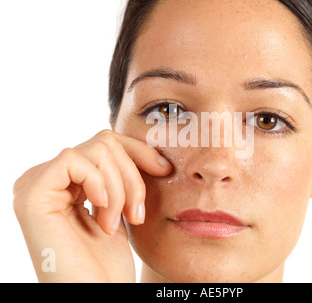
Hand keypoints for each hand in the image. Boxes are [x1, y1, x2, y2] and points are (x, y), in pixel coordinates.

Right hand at [13, 130, 171, 281]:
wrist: (95, 295)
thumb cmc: (108, 263)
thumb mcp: (120, 206)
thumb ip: (118, 174)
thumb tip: (135, 139)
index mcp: (66, 181)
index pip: (106, 144)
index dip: (139, 151)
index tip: (164, 170)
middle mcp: (47, 179)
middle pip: (103, 143)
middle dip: (132, 176)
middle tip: (135, 215)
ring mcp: (36, 185)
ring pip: (96, 150)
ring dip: (120, 188)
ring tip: (118, 223)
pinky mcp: (32, 194)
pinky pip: (73, 161)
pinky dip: (98, 183)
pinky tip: (102, 212)